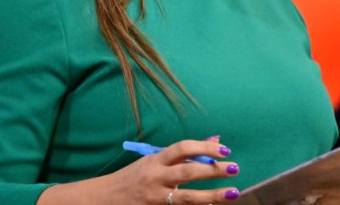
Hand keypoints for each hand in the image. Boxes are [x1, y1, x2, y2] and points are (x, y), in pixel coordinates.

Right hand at [105, 138, 240, 203]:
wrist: (105, 199)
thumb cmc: (134, 178)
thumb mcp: (153, 162)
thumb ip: (181, 156)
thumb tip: (214, 140)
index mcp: (155, 161)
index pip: (182, 148)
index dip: (204, 147)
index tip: (224, 150)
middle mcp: (156, 178)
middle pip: (188, 173)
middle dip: (213, 171)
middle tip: (234, 168)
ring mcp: (156, 198)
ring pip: (188, 198)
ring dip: (213, 196)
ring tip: (233, 192)